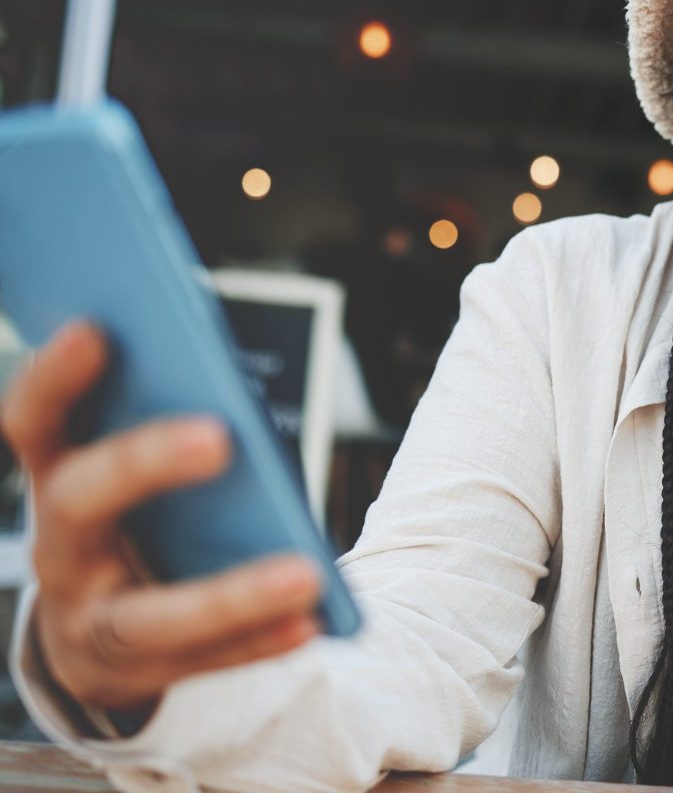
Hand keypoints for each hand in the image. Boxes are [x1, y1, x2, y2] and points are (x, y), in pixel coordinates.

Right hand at [0, 321, 323, 718]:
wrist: (94, 635)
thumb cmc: (133, 519)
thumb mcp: (128, 469)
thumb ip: (159, 420)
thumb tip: (221, 375)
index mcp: (56, 476)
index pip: (33, 421)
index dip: (54, 378)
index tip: (94, 329)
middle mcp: (59, 547)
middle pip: (78, 501)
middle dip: (143, 462)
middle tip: (217, 435)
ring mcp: (88, 617)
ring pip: (151, 615)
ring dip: (231, 594)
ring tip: (304, 574)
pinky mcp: (134, 670)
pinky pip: (206, 659)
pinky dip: (261, 640)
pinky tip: (314, 620)